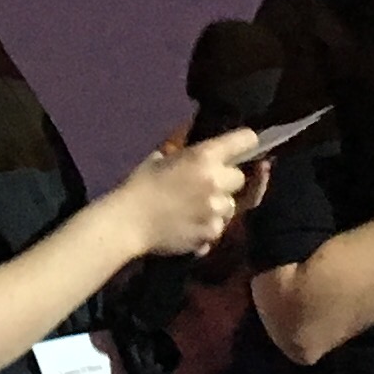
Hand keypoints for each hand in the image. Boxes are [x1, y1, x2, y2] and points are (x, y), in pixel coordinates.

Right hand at [112, 126, 262, 259]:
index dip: (245, 142)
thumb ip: (185, 152)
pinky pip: (218, 227)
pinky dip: (207, 227)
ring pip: (230, 205)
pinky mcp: (212, 233)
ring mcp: (216, 210)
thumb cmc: (139, 185)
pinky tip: (189, 225)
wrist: (127, 222)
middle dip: (226, 180)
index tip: (242, 147)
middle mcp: (216, 181)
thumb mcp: (161, 157)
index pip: (246, 140)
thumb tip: (198, 148)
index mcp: (204, 156)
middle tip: (204, 185)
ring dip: (218, 206)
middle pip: (239, 178)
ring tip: (194, 209)